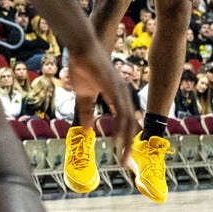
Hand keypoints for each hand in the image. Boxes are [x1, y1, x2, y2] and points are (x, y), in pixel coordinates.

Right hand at [66, 44, 137, 164]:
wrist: (81, 46)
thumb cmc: (83, 66)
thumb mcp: (83, 95)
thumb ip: (86, 113)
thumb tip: (87, 131)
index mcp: (117, 96)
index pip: (125, 122)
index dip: (126, 139)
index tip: (124, 156)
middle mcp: (122, 95)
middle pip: (131, 125)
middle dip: (129, 146)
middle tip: (127, 165)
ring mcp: (120, 91)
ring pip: (128, 121)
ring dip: (126, 142)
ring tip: (123, 158)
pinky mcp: (114, 88)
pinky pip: (120, 111)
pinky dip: (120, 127)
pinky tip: (117, 139)